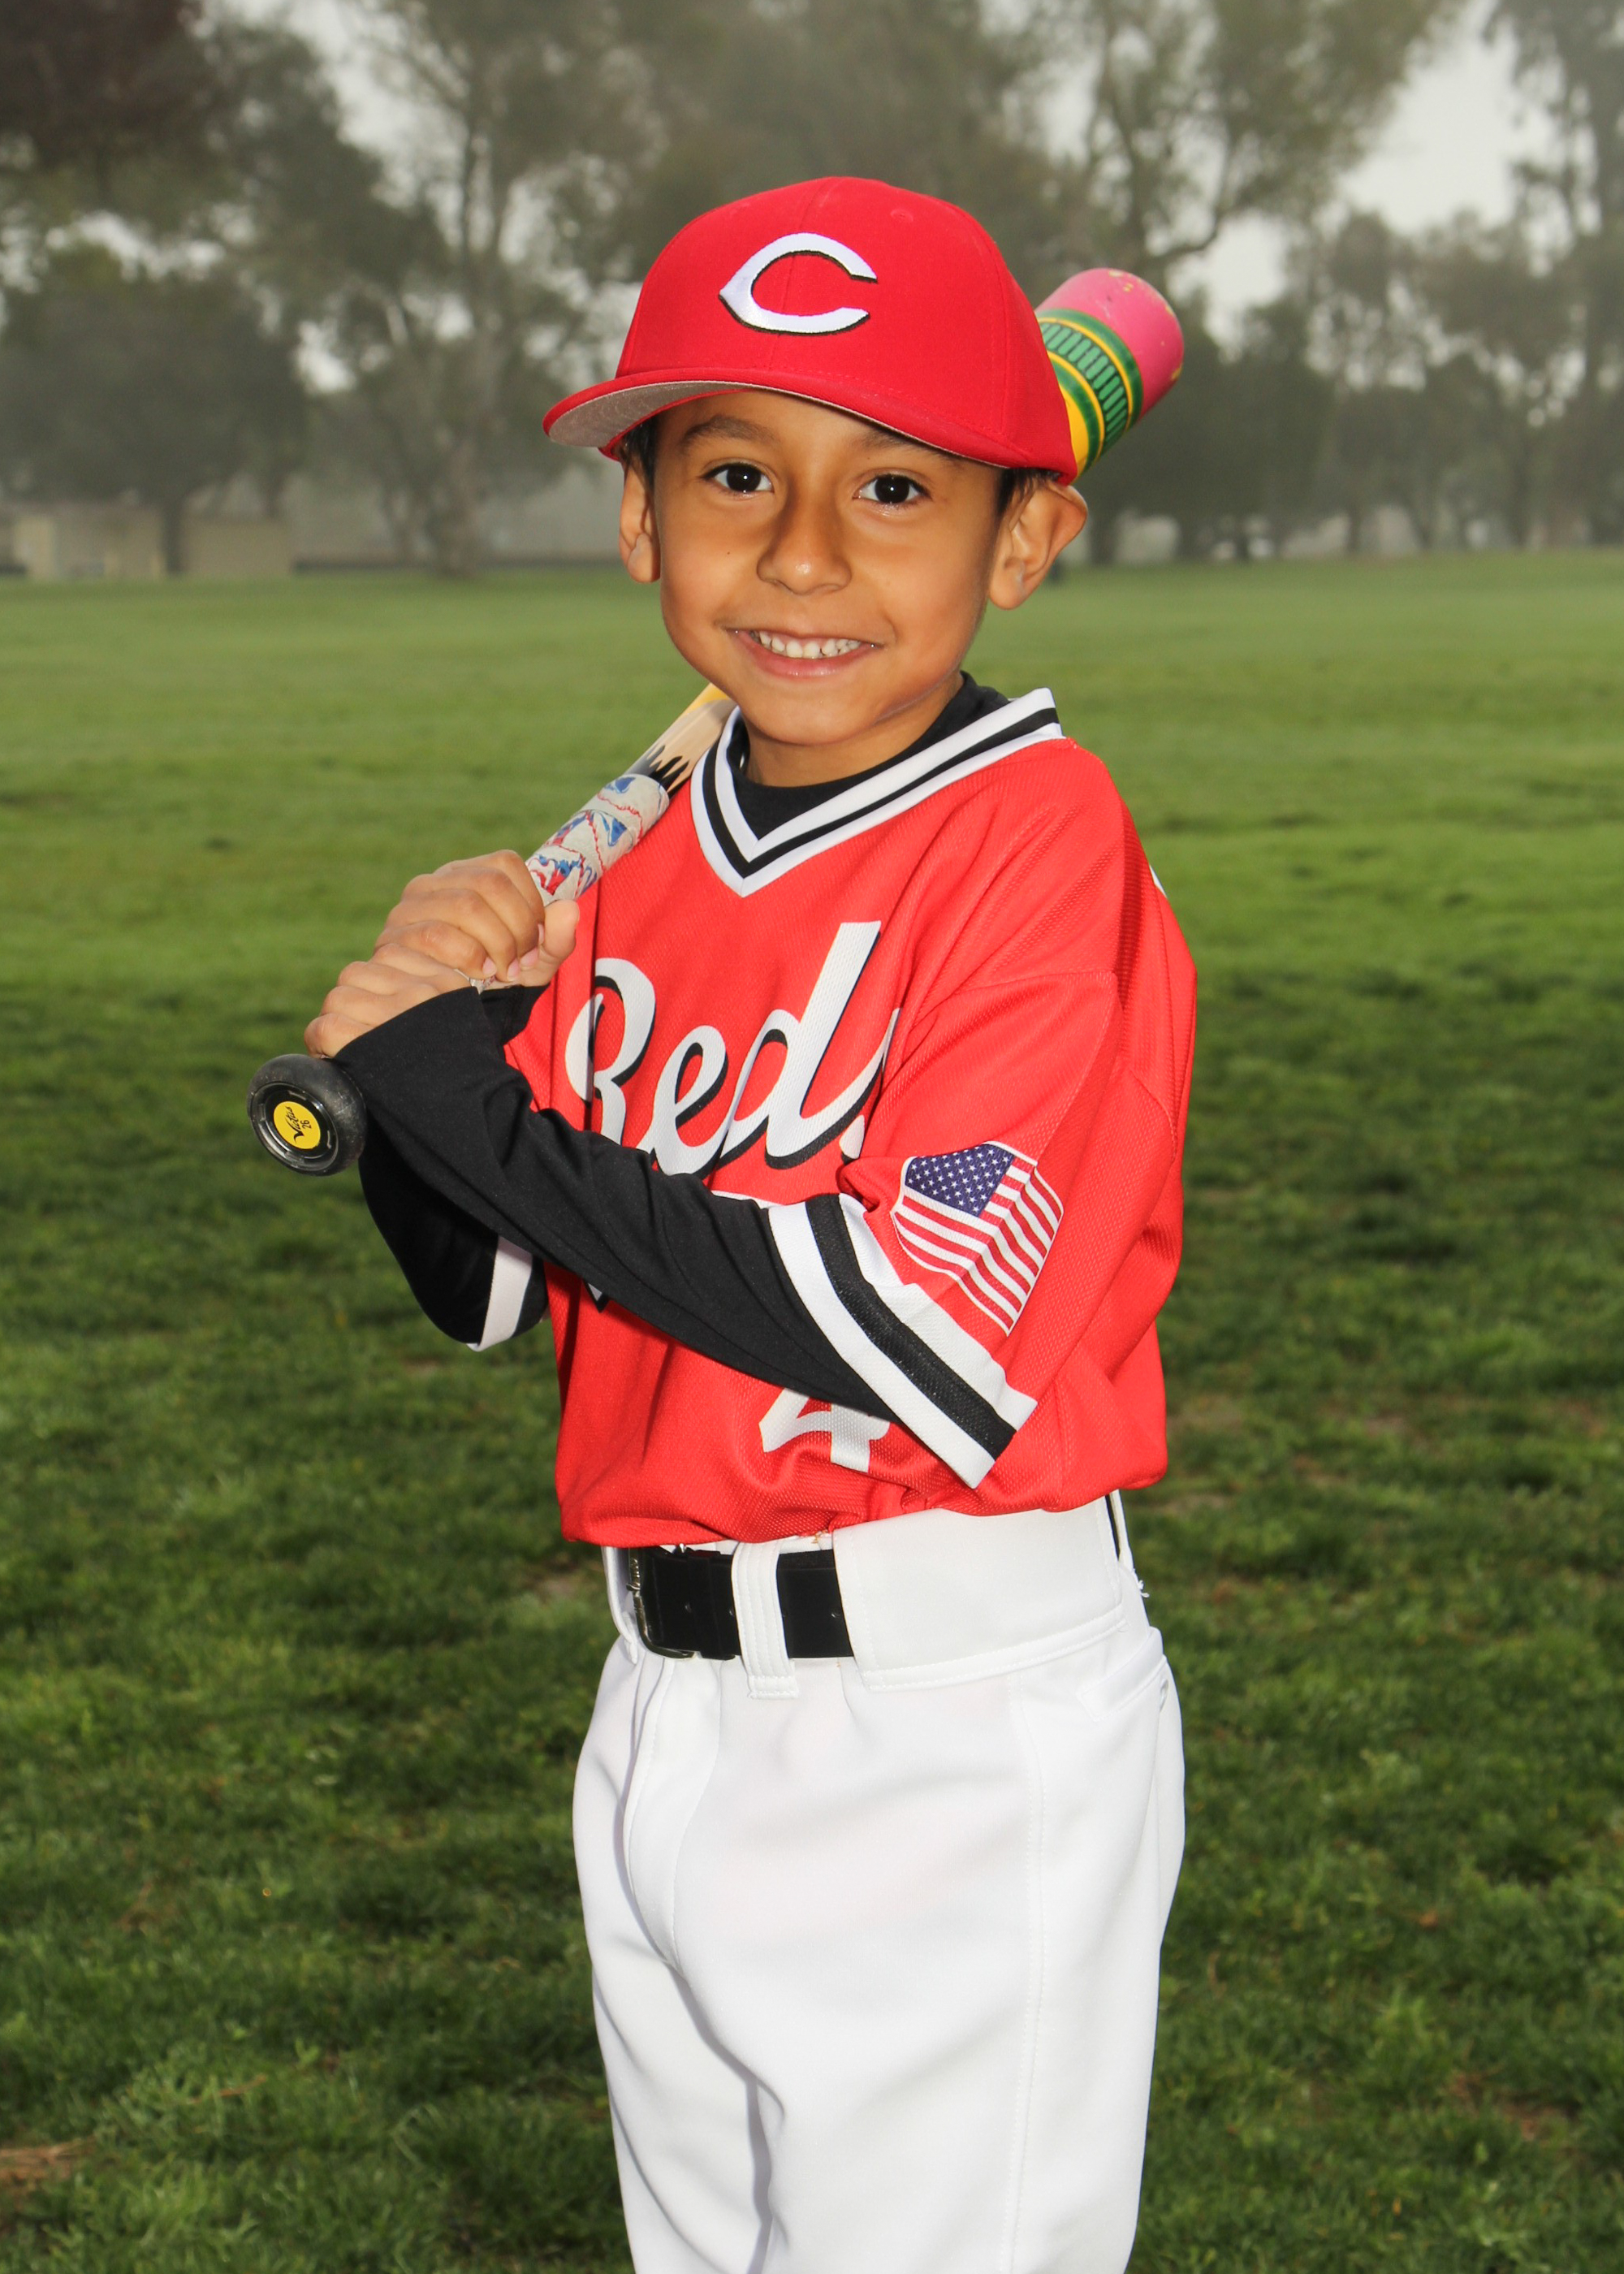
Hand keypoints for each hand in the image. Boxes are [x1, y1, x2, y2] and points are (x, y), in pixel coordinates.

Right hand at [375, 851, 555, 981]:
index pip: (505, 864)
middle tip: (524, 962)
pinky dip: (469, 957)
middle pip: (489, 882)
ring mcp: (409, 908)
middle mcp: (434, 882)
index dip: (531, 902)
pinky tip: (478, 976)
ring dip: (497, 944)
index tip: (540, 939)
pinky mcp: (394, 938)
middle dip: (519, 927)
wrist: (449, 1015)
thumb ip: (557, 939)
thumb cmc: (495, 978)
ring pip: (466, 905)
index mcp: (466, 876)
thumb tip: (570, 909)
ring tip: (504, 972)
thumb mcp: (535, 962)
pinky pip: (437, 935)